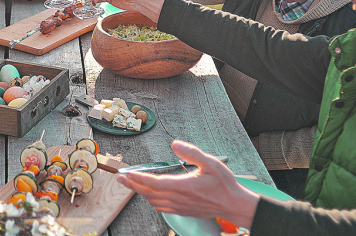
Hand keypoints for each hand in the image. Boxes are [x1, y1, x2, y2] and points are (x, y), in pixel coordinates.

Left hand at [116, 140, 260, 227]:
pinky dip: (152, 201)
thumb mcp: (211, 163)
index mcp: (183, 186)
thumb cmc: (225, 184)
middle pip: (149, 193)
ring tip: (133, 184)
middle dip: (133, 185)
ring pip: (154, 202)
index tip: (126, 174)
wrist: (234, 205)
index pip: (154, 183)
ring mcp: (180, 207)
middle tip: (121, 178)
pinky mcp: (183, 212)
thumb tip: (175, 144)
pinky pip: (162, 208)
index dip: (137, 178)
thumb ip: (192, 152)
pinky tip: (151, 196)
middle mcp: (179, 199)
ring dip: (142, 193)